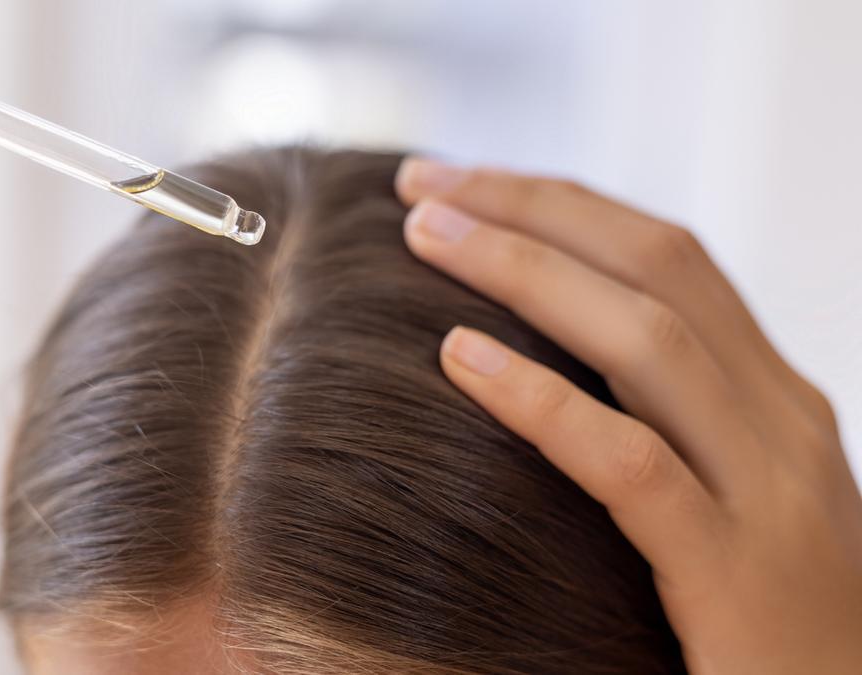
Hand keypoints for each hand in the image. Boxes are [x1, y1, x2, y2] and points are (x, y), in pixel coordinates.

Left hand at [397, 159, 861, 673]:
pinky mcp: (736, 575)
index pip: (668, 257)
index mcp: (774, 397)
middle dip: (532, 210)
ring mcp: (772, 495)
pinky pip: (629, 465)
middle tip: (420, 182)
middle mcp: (784, 423)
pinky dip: (540, 402)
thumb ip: (664, 420)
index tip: (464, 181)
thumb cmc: (757, 620)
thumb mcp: (726, 493)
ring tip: (422, 236)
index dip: (561, 205)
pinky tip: (458, 359)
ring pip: (646, 340)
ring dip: (523, 271)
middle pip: (657, 265)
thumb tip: (534, 353)